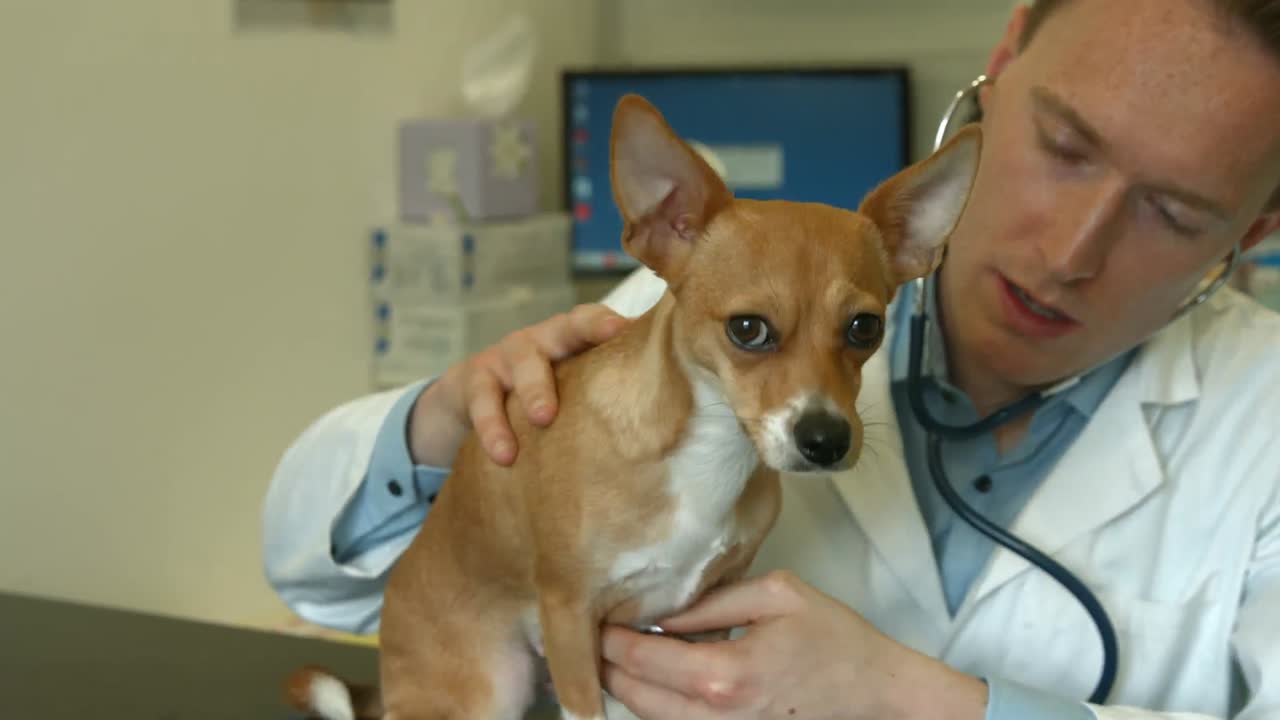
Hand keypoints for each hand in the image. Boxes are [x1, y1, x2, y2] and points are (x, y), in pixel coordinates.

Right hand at [407, 303, 630, 466]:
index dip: (607, 322)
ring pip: (519, 364)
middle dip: (580, 343)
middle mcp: (540, 339)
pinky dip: (492, 428)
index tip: (625, 329)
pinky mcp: (474, 381)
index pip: (592, 319)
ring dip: (531, 392)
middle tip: (597, 375)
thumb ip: (612, 390)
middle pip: (559, 331)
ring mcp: (504, 357)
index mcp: (571, 337)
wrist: (473, 397)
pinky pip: (481, 401)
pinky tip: (504, 456)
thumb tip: (680, 414)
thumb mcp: (575, 384)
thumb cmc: (546, 392)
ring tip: (541, 419)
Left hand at [600, 571, 987, 719]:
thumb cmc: (833, 637)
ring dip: (627, 687)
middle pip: (634, 697)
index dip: (608, 638)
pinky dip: (656, 703)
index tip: (592, 614)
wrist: (876, 692)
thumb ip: (712, 601)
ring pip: (650, 718)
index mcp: (724, 675)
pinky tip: (653, 675)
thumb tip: (662, 609)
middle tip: (591, 632)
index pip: (642, 659)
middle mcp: (716, 715)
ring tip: (615, 652)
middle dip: (605, 665)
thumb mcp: (776, 594)